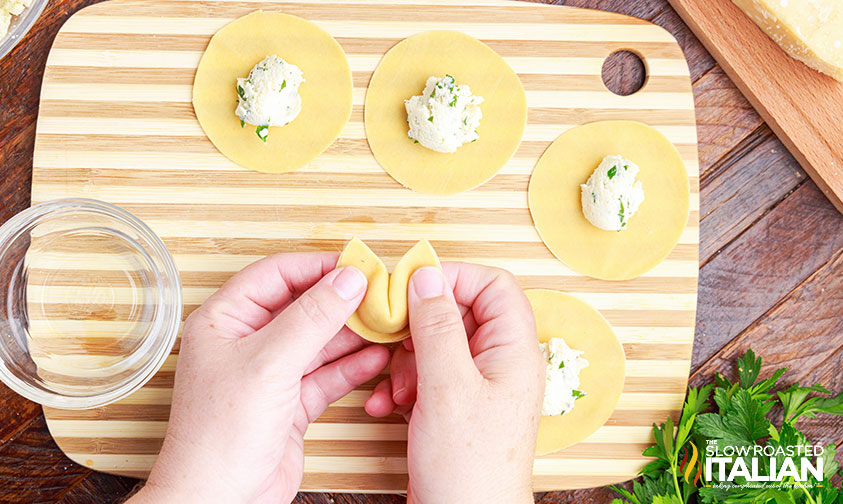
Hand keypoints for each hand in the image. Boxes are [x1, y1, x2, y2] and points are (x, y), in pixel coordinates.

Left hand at [130, 253, 388, 503]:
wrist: (219, 501)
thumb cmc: (218, 437)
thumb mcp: (269, 364)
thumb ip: (311, 318)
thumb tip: (347, 280)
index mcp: (225, 321)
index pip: (275, 275)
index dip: (317, 266)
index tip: (356, 264)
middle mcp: (246, 343)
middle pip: (302, 307)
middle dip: (341, 301)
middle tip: (380, 294)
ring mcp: (270, 374)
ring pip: (318, 341)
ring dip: (353, 334)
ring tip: (386, 324)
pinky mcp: (290, 404)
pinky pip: (326, 375)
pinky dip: (352, 367)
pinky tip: (377, 359)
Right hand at [365, 264, 543, 503]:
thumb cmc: (469, 466)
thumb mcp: (447, 387)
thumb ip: (437, 327)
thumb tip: (427, 277)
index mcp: (514, 350)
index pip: (493, 286)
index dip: (454, 279)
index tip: (413, 286)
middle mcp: (501, 364)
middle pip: (461, 314)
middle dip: (421, 328)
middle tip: (395, 340)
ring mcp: (480, 387)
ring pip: (439, 346)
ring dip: (408, 360)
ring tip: (395, 388)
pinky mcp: (458, 408)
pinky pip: (430, 377)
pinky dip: (404, 385)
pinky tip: (386, 405)